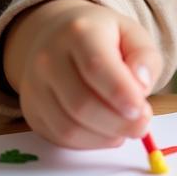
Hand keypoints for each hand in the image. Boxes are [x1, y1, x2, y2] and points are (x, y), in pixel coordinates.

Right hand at [2, 0, 162, 148]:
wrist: (58, 36)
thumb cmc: (104, 38)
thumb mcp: (133, 35)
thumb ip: (145, 58)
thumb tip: (142, 86)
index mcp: (79, 32)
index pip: (96, 66)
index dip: (120, 93)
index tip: (142, 111)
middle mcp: (49, 59)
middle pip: (81, 103)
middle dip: (117, 122)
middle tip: (142, 126)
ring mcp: (35, 87)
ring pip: (68, 127)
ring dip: (104, 136)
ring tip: (126, 129)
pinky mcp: (31, 111)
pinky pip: (59, 137)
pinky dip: (88, 142)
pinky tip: (107, 132)